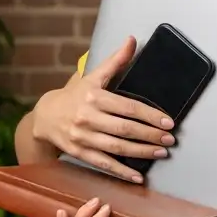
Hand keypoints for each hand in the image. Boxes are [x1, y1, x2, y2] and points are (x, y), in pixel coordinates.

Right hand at [33, 37, 175, 182]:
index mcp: (94, 96)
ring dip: (141, 152)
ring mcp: (83, 137)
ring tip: (161, 152)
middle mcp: (87, 117)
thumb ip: (115, 61)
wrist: (46, 116)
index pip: (128, 107)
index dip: (150, 115)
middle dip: (150, 135)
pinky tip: (138, 176)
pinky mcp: (79, 152)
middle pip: (124, 129)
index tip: (168, 122)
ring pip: (117, 147)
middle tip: (170, 140)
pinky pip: (104, 164)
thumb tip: (132, 40)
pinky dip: (121, 171)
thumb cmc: (75, 95)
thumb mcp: (93, 76)